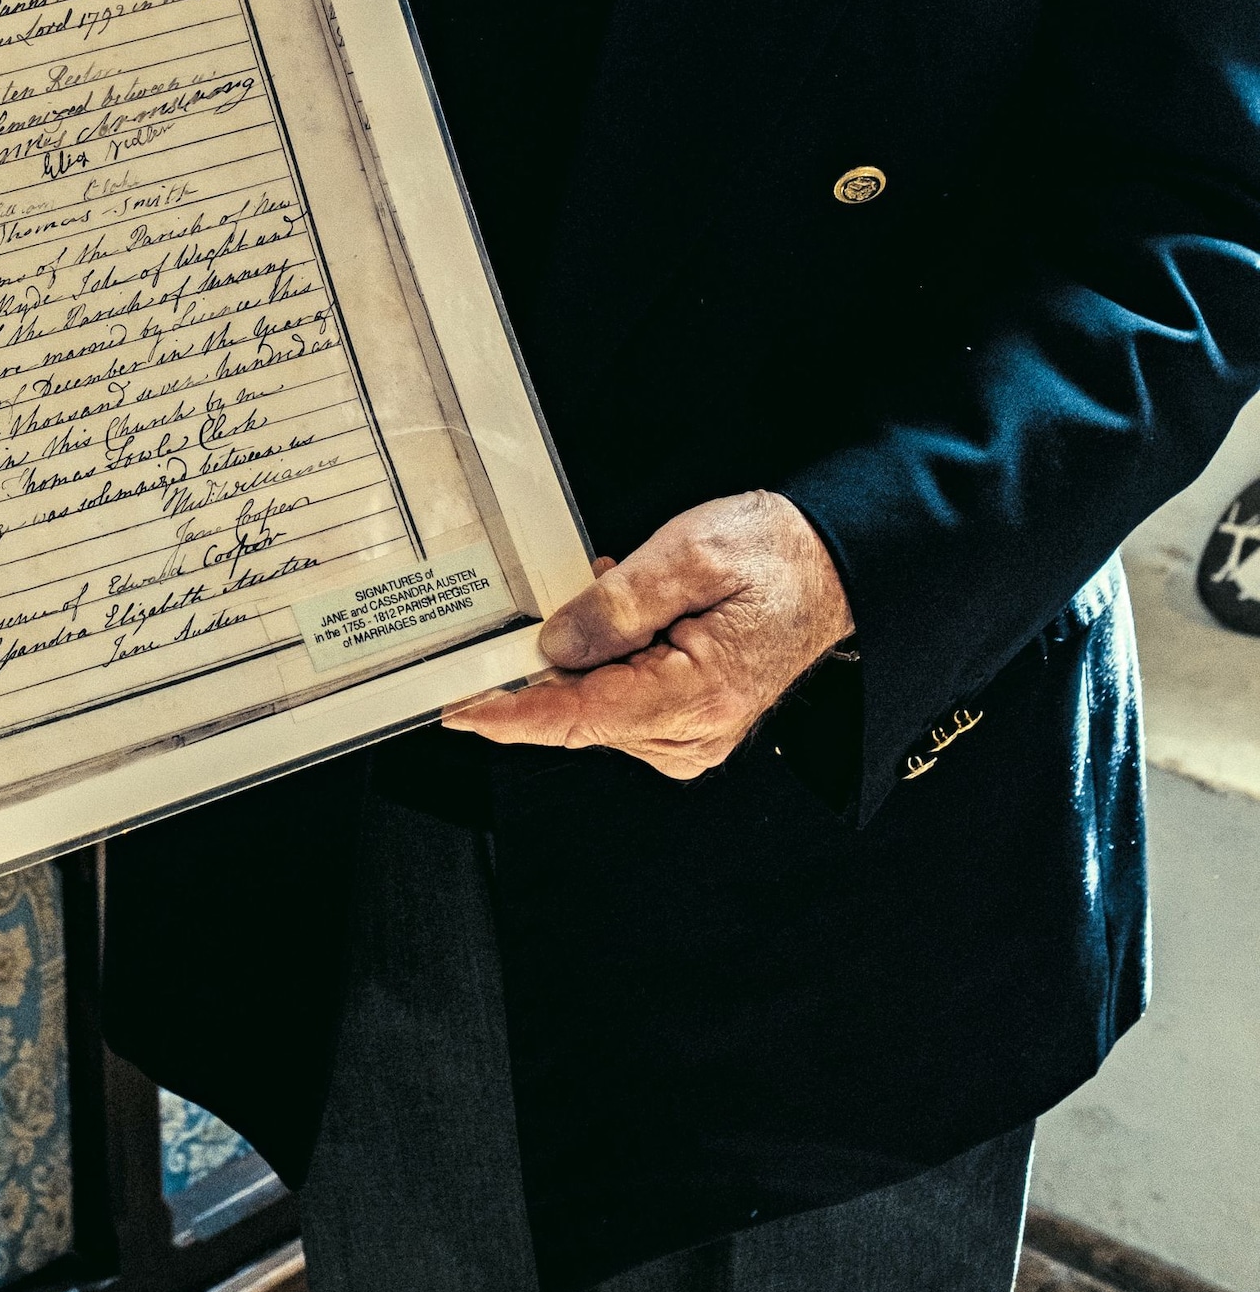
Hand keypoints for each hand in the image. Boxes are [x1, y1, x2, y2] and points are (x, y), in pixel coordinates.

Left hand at [443, 489, 852, 779]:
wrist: (831, 568)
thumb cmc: (772, 556)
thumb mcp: (690, 555)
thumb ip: (619, 603)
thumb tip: (555, 645)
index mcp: (697, 698)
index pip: (580, 717)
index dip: (512, 714)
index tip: (459, 708)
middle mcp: (693, 734)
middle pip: (582, 715)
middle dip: (544, 670)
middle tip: (531, 610)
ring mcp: (691, 735)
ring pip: (596, 708)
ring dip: (582, 657)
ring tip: (614, 591)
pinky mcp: (686, 724)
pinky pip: (619, 700)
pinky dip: (605, 661)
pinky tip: (624, 615)